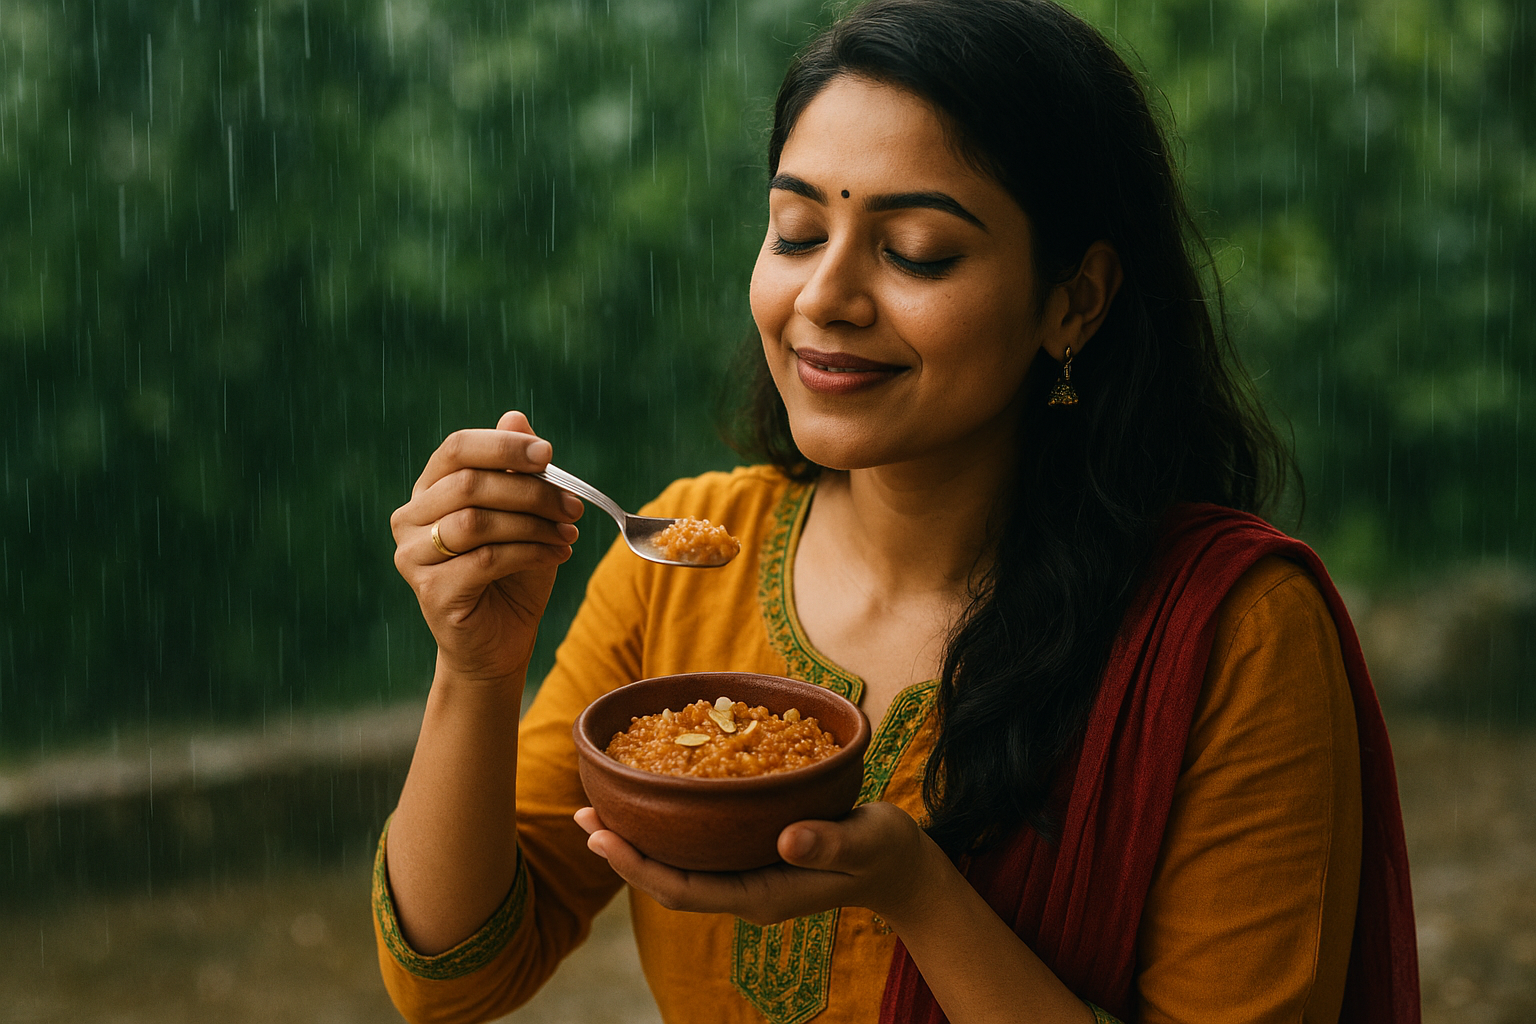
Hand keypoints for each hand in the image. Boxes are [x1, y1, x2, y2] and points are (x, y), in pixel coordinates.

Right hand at [390, 411, 584, 683]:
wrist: (499, 642)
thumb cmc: (512, 573)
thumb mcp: (523, 515)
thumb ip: (517, 471)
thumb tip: (516, 416)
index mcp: (429, 490)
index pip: (457, 449)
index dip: (504, 445)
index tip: (548, 454)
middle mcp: (410, 519)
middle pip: (470, 484)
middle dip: (531, 491)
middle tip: (572, 506)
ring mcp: (413, 556)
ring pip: (477, 522)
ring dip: (533, 524)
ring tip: (567, 535)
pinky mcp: (430, 591)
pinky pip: (485, 559)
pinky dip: (530, 553)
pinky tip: (556, 557)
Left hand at [574, 802, 943, 926]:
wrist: (903, 868)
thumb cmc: (886, 853)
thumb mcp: (866, 843)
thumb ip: (829, 843)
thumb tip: (785, 838)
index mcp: (763, 895)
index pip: (684, 889)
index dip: (638, 865)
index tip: (601, 838)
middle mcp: (745, 892)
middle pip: (669, 881)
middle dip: (624, 851)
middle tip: (582, 815)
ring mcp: (747, 877)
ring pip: (680, 866)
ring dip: (640, 839)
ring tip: (601, 807)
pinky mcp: (752, 858)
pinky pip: (700, 850)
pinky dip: (670, 827)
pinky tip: (656, 798)